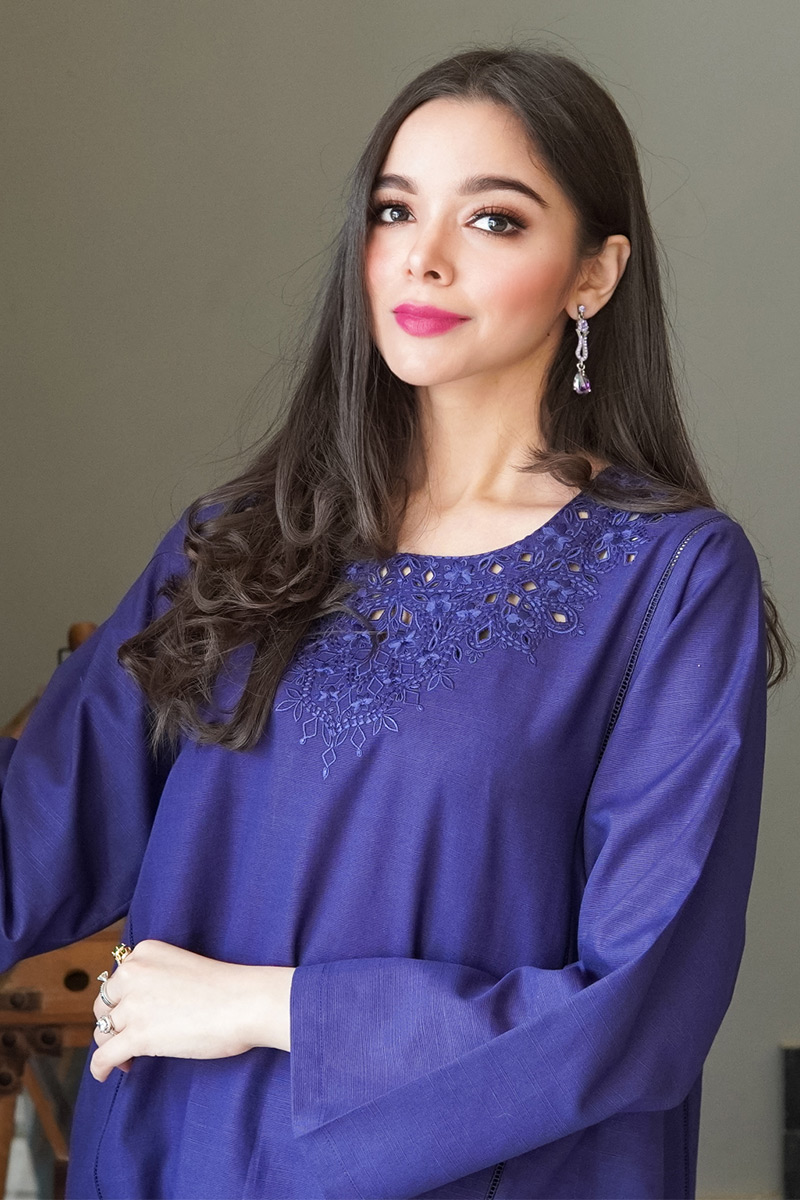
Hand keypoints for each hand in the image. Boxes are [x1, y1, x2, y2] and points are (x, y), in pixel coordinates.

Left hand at [90, 939, 294, 1081]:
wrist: (245, 1002)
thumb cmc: (225, 988)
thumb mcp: (181, 966)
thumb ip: (156, 979)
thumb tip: (137, 1008)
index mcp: (145, 951)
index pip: (117, 980)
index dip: (122, 1002)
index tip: (134, 1016)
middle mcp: (133, 972)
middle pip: (103, 1004)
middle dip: (113, 1023)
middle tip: (130, 1038)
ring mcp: (134, 1004)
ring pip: (101, 1031)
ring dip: (110, 1045)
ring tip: (128, 1058)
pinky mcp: (138, 1035)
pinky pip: (103, 1056)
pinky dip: (100, 1068)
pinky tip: (105, 1075)